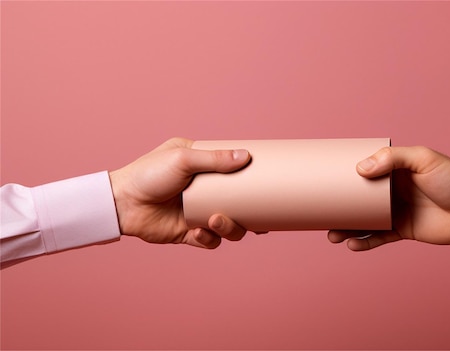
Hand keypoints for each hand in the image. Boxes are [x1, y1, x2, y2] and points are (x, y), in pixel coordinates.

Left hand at [109, 137, 250, 248]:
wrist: (121, 202)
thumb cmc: (148, 173)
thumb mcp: (183, 159)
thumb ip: (215, 159)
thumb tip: (246, 156)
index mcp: (205, 169)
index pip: (236, 174)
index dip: (254, 182)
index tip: (272, 185)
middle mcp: (204, 191)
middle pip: (239, 205)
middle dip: (251, 215)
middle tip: (260, 220)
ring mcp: (197, 213)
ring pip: (228, 225)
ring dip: (230, 227)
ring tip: (217, 220)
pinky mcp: (188, 232)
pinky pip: (209, 240)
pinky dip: (209, 238)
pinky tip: (199, 231)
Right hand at [328, 146, 449, 249]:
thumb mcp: (424, 159)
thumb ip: (393, 158)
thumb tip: (361, 168)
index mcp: (392, 171)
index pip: (362, 172)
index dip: (342, 175)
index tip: (320, 179)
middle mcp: (390, 191)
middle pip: (356, 200)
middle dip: (337, 208)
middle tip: (319, 215)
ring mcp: (395, 211)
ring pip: (363, 221)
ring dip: (346, 228)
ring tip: (332, 235)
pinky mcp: (403, 231)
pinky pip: (378, 238)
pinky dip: (365, 242)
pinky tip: (353, 245)